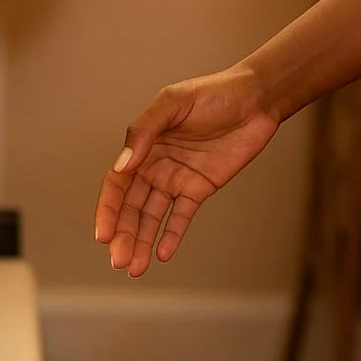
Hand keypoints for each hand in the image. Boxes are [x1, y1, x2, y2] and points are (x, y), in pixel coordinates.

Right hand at [95, 65, 280, 277]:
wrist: (257, 99)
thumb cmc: (214, 93)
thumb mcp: (174, 103)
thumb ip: (145, 131)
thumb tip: (123, 165)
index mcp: (143, 146)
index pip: (117, 185)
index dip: (108, 211)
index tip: (104, 235)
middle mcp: (155, 165)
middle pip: (132, 207)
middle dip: (124, 235)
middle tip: (119, 261)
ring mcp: (177, 178)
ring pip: (153, 216)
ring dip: (142, 241)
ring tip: (136, 268)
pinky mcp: (200, 188)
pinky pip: (182, 216)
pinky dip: (172, 235)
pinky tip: (163, 254)